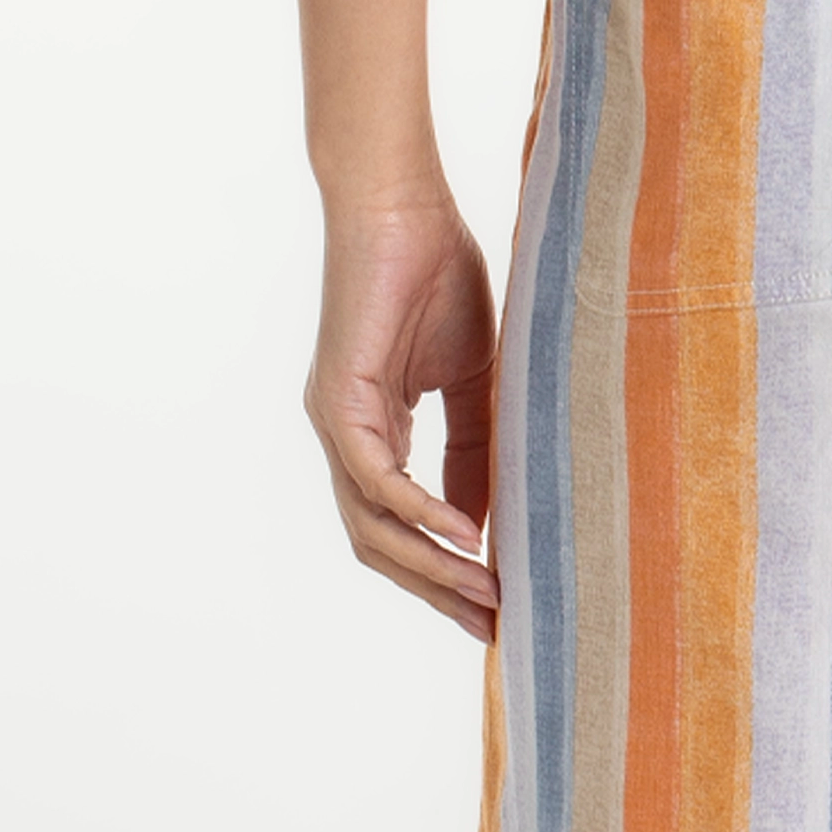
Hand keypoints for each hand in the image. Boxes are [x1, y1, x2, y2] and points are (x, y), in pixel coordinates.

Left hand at [306, 199, 499, 638]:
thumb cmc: (437, 274)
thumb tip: (484, 527)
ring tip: (488, 595)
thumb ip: (476, 452)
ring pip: (373, 527)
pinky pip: (377, 482)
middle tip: (493, 628)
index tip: (495, 609)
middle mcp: (344, 436)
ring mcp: (336, 421)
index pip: (399, 528)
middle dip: (437, 592)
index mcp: (372, 432)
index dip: (444, 573)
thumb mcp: (473, 382)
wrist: (402, 203)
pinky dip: (422, 516)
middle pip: (380, 546)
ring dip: (432, 569)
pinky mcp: (340, 399)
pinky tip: (467, 538)